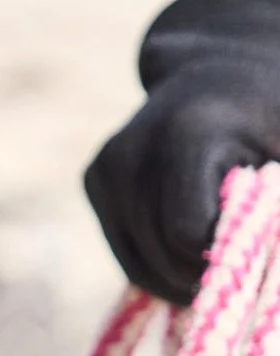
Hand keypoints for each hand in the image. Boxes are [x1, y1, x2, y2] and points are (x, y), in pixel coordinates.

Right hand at [87, 0, 279, 303]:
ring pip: (138, 265)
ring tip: (221, 258)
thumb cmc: (275, 115)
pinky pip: (126, 253)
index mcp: (186, 132)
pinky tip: (190, 243)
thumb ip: (276, 206)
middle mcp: (131, 148)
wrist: (225, 76)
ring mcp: (105, 165)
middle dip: (206, 275)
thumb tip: (262, 244)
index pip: (189, 232)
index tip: (259, 247)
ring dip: (183, 279)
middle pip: (162, 255)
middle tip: (246, 264)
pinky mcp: (94, 180)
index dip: (228, 255)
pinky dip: (160, 265)